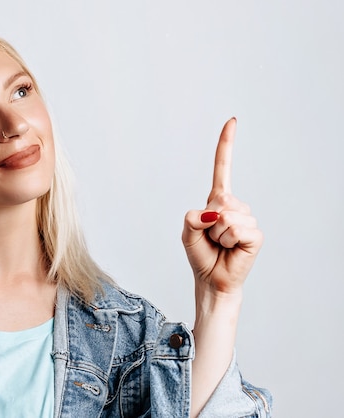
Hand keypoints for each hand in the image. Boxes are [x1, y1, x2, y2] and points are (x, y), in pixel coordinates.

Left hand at [182, 118, 262, 294]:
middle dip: (207, 221)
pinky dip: (228, 241)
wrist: (211, 278)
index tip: (232, 121)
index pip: (223, 168)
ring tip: (220, 244)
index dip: (226, 145)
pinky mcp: (255, 234)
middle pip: (220, 198)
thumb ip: (192, 218)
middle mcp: (234, 206)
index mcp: (216, 200)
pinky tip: (231, 248)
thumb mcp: (187, 233)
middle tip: (210, 236)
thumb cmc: (201, 254)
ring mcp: (247, 219)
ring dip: (216, 234)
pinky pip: (237, 229)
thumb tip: (214, 214)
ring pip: (226, 217)